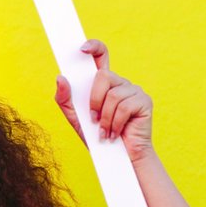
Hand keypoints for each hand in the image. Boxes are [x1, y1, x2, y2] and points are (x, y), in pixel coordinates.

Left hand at [55, 39, 154, 162]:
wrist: (118, 159)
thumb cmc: (98, 138)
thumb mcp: (76, 119)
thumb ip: (65, 100)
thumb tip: (61, 78)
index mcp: (104, 84)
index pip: (101, 57)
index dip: (94, 47)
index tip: (81, 49)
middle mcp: (120, 83)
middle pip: (104, 76)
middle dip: (94, 100)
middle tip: (93, 119)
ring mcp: (134, 91)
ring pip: (113, 94)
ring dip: (105, 118)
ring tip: (105, 132)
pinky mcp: (144, 101)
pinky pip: (124, 106)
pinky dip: (115, 123)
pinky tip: (114, 134)